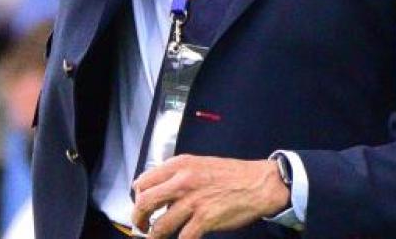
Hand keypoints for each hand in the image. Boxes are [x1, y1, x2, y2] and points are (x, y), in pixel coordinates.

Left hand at [131, 155, 288, 238]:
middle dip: (138, 218)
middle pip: (145, 202)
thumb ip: (176, 174)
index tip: (140, 205)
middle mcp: (182, 181)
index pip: (143, 181)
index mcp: (179, 165)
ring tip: (156, 237)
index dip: (137, 196)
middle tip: (141, 225)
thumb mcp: (198, 164)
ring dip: (155, 235)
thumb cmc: (230, 175)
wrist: (258, 184)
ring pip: (161, 225)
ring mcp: (193, 201)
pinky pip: (183, 237)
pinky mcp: (205, 219)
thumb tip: (155, 187)